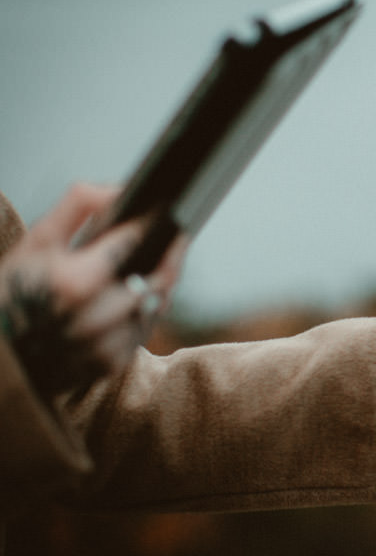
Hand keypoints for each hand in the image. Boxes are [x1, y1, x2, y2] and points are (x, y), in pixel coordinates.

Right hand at [0, 183, 187, 398]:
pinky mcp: (110, 366)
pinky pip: (143, 330)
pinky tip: (139, 295)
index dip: (151, 224)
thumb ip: (76, 207)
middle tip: (179, 237)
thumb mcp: (35, 243)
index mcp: (73, 283)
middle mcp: (93, 319)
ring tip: (163, 262)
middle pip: (156, 278)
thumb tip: (117, 189)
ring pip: (155, 305)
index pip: (131, 243)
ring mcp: (104, 346)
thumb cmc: (13, 290)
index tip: (168, 212)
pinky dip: (143, 311)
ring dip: (160, 284)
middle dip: (169, 255)